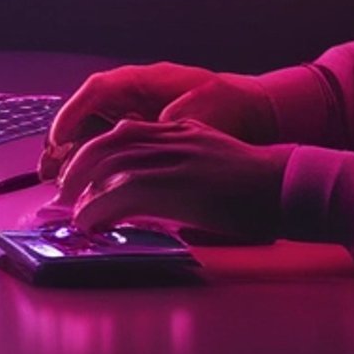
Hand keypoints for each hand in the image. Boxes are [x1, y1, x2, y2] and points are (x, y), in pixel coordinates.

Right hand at [39, 64, 277, 180]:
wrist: (254, 112)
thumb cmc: (228, 103)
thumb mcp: (200, 109)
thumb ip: (170, 121)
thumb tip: (147, 136)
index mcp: (145, 81)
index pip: (99, 89)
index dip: (74, 111)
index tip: (60, 136)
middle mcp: (134, 96)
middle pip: (87, 113)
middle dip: (64, 139)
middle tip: (48, 167)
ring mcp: (137, 116)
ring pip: (94, 132)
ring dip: (74, 154)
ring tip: (56, 180)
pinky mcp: (144, 138)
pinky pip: (111, 148)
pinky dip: (96, 165)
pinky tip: (88, 187)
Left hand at [56, 117, 291, 240]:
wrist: (286, 185)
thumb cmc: (257, 188)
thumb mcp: (213, 166)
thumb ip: (182, 172)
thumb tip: (151, 200)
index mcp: (181, 130)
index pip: (125, 131)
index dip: (96, 151)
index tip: (81, 174)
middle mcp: (173, 137)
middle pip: (109, 140)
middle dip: (80, 165)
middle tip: (66, 191)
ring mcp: (174, 157)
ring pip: (110, 161)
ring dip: (82, 187)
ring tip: (73, 212)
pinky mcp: (176, 183)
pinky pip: (123, 190)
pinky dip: (98, 207)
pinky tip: (89, 223)